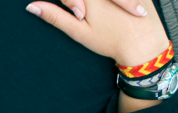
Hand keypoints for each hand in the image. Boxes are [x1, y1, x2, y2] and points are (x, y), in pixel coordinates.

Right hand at [26, 0, 170, 67]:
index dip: (72, 3)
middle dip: (83, 5)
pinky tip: (114, 12)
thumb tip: (32, 6)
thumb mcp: (79, 31)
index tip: (80, 15)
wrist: (144, 44)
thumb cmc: (111, 41)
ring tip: (107, 14)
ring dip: (99, 6)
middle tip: (90, 15)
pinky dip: (114, 3)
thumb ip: (55, 16)